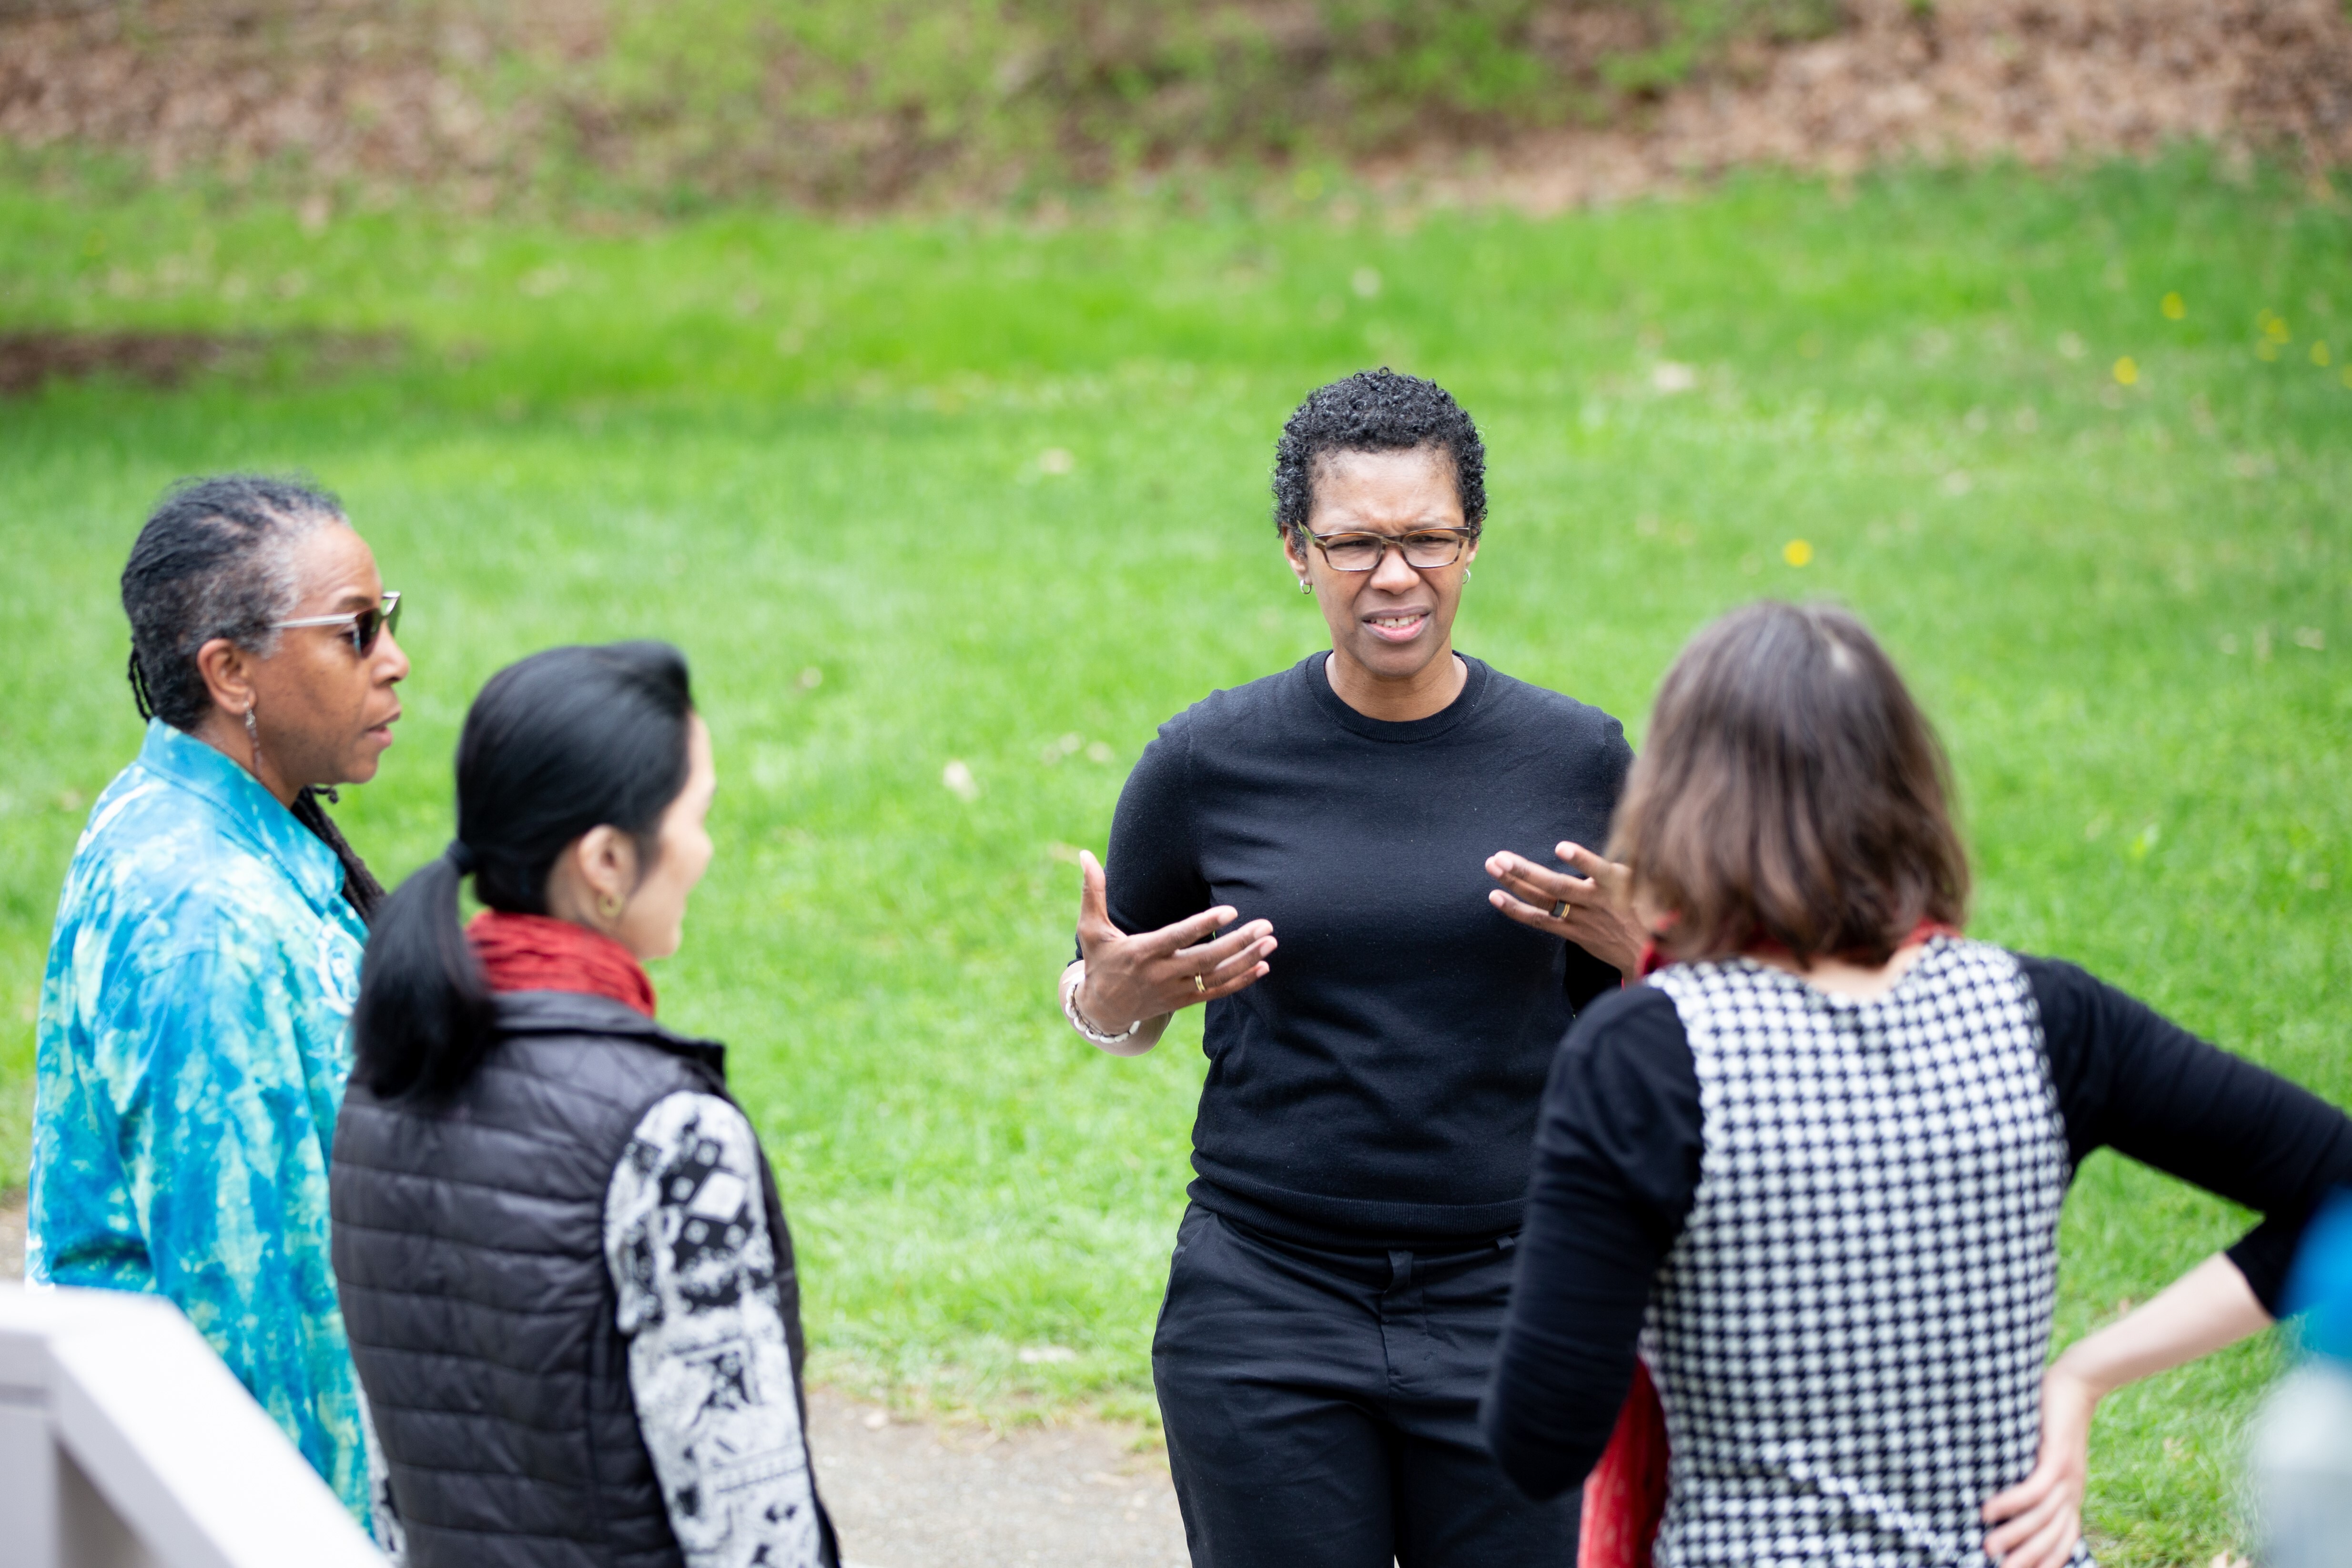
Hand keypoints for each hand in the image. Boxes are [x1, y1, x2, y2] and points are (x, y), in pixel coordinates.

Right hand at [1074, 850, 1274, 1030]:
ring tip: (1271, 943)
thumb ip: (1093, 891)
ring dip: (1247, 960)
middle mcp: (1162, 973)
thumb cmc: (1099, 961)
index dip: (1205, 925)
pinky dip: (1241, 981)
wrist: (1102, 1011)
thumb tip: (1085, 854)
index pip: (1178, 937)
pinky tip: (1262, 967)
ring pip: (1217, 976)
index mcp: (1142, 951)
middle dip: (1239, 943)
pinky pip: (1217, 992)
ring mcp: (1175, 990)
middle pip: (1207, 959)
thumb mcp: (1090, 929)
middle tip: (1266, 925)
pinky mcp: (1184, 1001)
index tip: (1231, 910)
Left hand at [1486, 841, 1646, 978]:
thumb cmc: (1641, 906)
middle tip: (1501, 857)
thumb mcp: (1638, 881)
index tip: (1561, 847)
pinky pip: (1538, 921)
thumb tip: (1587, 845)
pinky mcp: (1571, 933)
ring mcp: (1581, 919)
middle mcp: (1595, 902)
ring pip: (1542, 901)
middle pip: (1556, 886)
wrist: (1645, 951)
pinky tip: (1496, 896)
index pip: (1599, 871)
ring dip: (1514, 883)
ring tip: (1492, 866)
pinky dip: (1515, 909)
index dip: (1581, 860)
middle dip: (1526, 871)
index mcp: (1615, 885)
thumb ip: (1613, 865)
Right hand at [1982, 1357, 2095, 1567]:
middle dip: (2027, 1558)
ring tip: (1988, 1546)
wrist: (2077, 1383)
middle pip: (2051, 1537)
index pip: (2063, 1540)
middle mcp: (2072, 1492)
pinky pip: (2034, 1490)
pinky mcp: (2057, 1458)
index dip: (2046, 1561)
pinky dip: (2011, 1503)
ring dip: (2014, 1535)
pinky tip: (1989, 1509)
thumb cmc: (2052, 1416)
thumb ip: (2035, 1475)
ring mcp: (2067, 1477)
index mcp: (2072, 1495)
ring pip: (2041, 1518)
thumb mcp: (2045, 1453)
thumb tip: (2008, 1494)